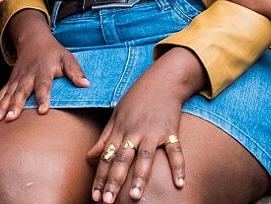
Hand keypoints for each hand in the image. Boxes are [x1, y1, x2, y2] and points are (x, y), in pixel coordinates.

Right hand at [0, 29, 87, 126]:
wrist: (33, 40)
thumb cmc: (54, 52)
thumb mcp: (67, 57)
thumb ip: (75, 72)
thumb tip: (86, 85)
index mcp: (43, 70)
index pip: (43, 85)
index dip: (43, 97)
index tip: (43, 111)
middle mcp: (27, 76)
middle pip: (21, 92)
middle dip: (15, 105)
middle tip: (11, 119)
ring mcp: (16, 80)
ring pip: (7, 95)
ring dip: (0, 109)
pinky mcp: (10, 83)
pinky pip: (0, 97)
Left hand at [86, 75, 185, 202]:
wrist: (162, 80)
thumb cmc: (137, 99)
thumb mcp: (116, 115)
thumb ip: (104, 137)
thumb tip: (90, 157)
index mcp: (119, 130)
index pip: (106, 158)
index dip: (100, 178)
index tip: (94, 196)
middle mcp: (134, 132)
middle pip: (121, 159)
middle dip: (113, 181)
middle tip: (107, 201)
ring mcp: (152, 132)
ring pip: (145, 157)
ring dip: (140, 177)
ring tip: (136, 197)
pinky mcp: (171, 130)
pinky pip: (175, 150)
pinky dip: (178, 166)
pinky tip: (180, 184)